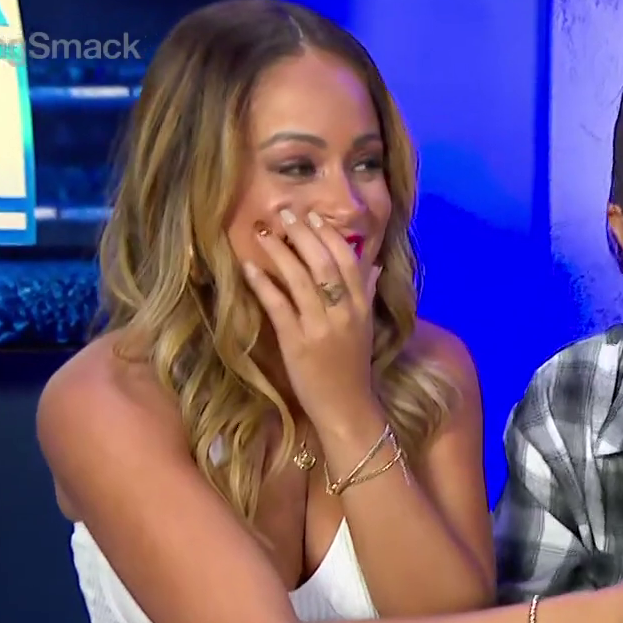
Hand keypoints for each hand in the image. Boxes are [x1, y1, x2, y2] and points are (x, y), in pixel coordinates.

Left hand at [240, 208, 382, 431]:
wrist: (346, 407)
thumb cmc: (353, 367)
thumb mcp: (365, 327)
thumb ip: (368, 293)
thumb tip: (372, 264)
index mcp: (362, 307)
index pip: (348, 261)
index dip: (329, 235)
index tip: (313, 217)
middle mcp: (344, 314)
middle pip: (323, 264)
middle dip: (302, 235)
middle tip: (284, 214)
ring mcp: (321, 328)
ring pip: (301, 280)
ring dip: (280, 252)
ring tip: (264, 233)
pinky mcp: (297, 343)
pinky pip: (278, 306)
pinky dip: (264, 284)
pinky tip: (249, 267)